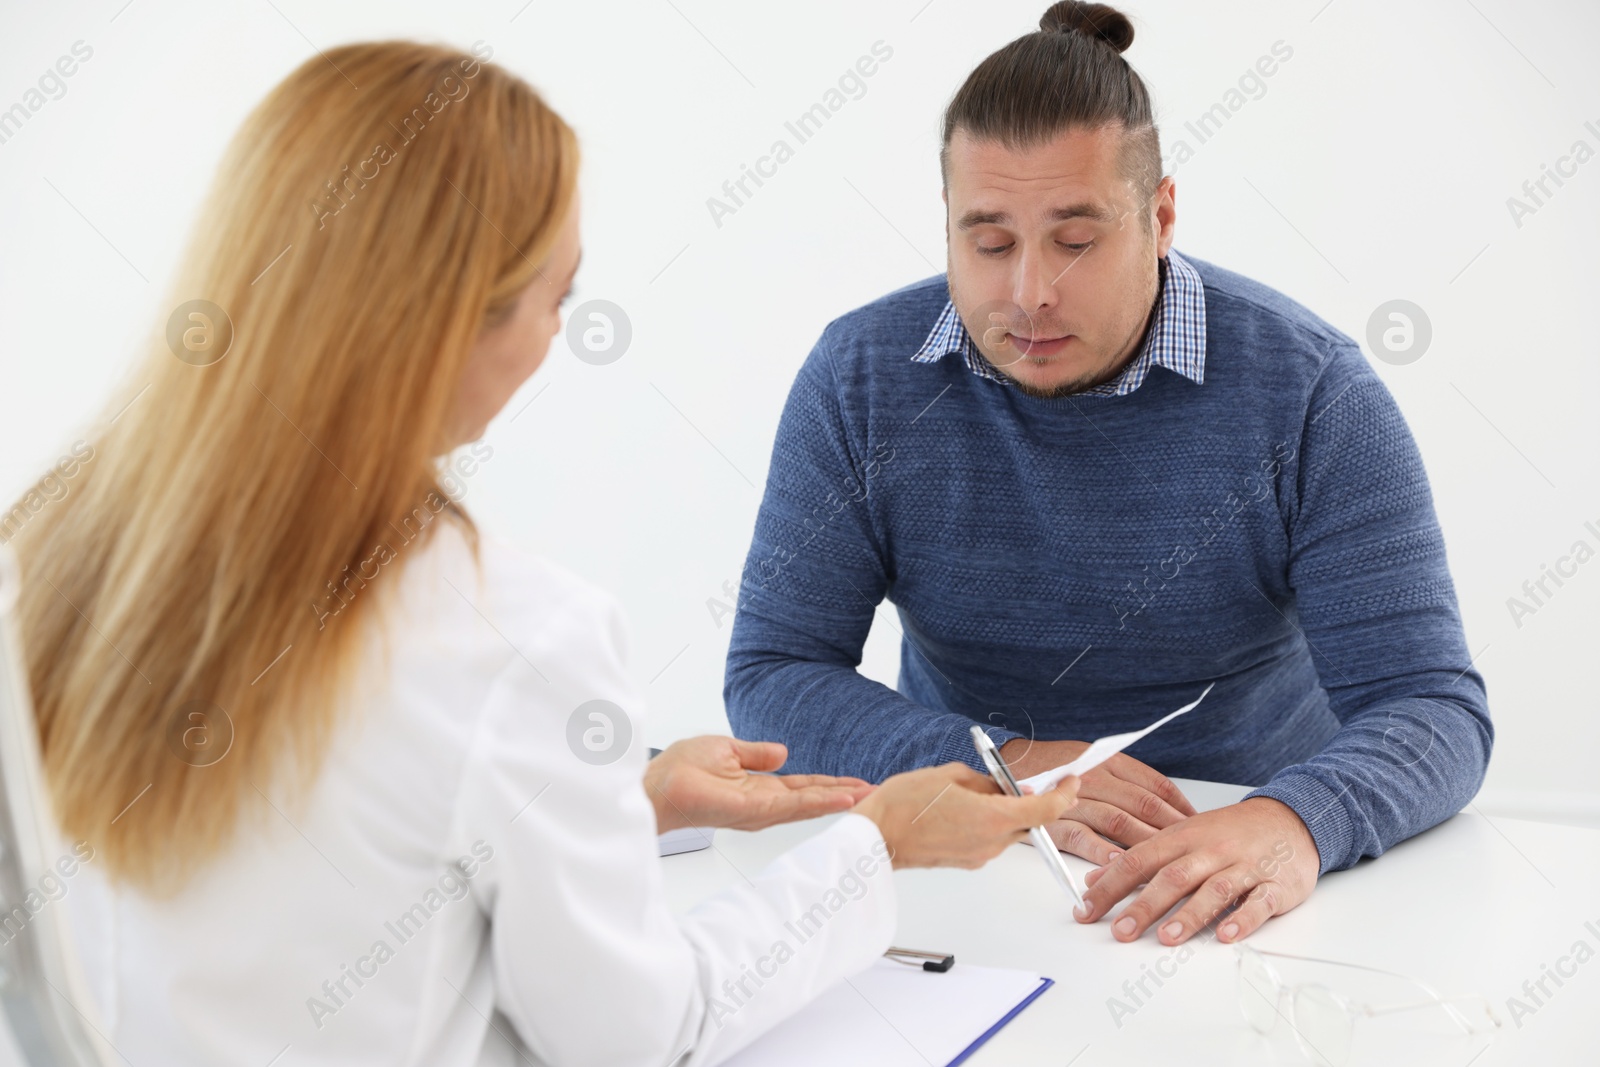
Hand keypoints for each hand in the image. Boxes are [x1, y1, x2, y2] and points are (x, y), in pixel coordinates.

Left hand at [643, 736, 873, 832]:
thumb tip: (783, 751)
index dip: (831, 784)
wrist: (658, 783)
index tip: (857, 783)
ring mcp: (761, 809)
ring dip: (838, 799)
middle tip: (876, 792)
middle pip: (812, 798)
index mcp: (760, 787)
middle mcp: (765, 802)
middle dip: (843, 795)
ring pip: (808, 804)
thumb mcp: (728, 750)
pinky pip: (793, 806)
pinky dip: (819, 802)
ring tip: (867, 795)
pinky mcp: (754, 811)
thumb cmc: (682, 769)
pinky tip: (840, 799)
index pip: (804, 786)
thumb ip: (757, 753)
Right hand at [853, 763, 1079, 868]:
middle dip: (1029, 801)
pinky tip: (962, 808)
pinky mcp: (966, 862)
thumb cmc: (904, 805)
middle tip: (1017, 781)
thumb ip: (985, 781)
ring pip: (1008, 830)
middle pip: (1028, 821)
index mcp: (992, 817)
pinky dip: (987, 823)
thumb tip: (1002, 787)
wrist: (876, 838)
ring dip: (1004, 811)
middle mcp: (991, 841)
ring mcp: (979, 855)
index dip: (1065, 794)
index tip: (1072, 781)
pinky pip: (989, 839)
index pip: (1046, 809)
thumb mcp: (949, 775)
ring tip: (974, 791)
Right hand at [998, 737, 1195, 864]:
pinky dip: (1102, 853)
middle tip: (1193, 850)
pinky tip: (1120, 866)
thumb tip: (1163, 804)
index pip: (1155, 785)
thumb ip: (1125, 778)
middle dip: (1172, 830)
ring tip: (1168, 864)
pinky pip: (1083, 838)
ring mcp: (1074, 799)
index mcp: (1109, 761)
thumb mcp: (1094, 757)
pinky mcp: (1054, 820)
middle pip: (1143, 805)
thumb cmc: (1054, 763)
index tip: (1198, 825)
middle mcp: (1095, 777)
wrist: (1010, 762)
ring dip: (1146, 844)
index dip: (1180, 807)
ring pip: (1119, 822)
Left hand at [1074, 796, 1319, 944]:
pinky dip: (1243, 919)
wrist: (1289, 819)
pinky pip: (1259, 903)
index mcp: (1182, 838)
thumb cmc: (1229, 832)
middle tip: (1121, 931)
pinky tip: (1226, 935)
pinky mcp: (1275, 885)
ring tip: (1168, 937)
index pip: (1138, 860)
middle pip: (1173, 877)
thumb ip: (1140, 859)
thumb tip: (1095, 880)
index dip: (1110, 886)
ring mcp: (1244, 867)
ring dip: (1190, 914)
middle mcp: (1210, 851)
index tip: (1085, 909)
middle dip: (1144, 905)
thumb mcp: (1180, 837)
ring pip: (1215, 889)